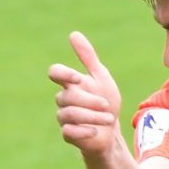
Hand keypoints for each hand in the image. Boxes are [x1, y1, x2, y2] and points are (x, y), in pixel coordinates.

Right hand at [48, 31, 123, 154]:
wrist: (112, 130)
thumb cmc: (106, 101)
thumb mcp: (101, 77)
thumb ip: (88, 57)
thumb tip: (73, 34)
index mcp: (70, 83)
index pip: (55, 72)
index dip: (63, 73)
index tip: (78, 78)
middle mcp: (64, 99)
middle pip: (67, 96)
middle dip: (90, 101)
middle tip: (106, 105)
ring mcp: (64, 117)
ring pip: (69, 114)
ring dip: (91, 116)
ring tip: (109, 118)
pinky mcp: (68, 134)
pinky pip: (69, 131)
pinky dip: (84, 131)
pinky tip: (96, 131)